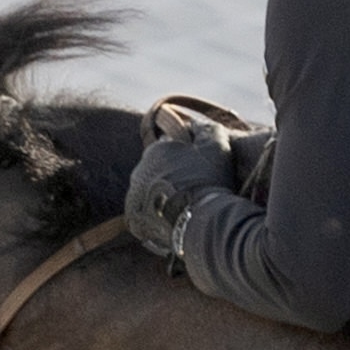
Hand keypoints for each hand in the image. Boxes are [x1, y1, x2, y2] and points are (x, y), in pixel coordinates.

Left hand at [127, 128, 239, 257]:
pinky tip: (174, 224)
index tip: (197, 172)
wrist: (201, 219)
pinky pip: (145, 219)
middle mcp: (138, 172)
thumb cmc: (208, 179)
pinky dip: (156, 221)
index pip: (167, 151)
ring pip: (149, 196)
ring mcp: (134, 198)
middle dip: (170, 180)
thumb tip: (196, 125)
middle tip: (191, 193)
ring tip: (184, 212)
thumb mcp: (215, 145)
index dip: (183, 160)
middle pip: (156, 173)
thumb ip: (206, 130)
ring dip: (161, 200)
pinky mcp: (135, 223)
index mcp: (155, 150)